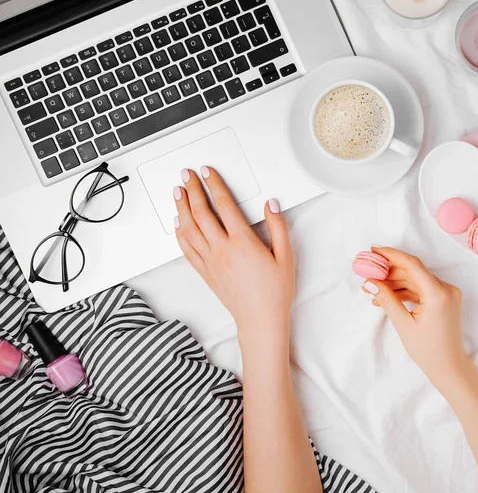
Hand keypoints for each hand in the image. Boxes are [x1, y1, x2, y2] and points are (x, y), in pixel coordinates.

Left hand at [173, 166, 294, 356]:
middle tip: (186, 174)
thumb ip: (278, 227)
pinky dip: (179, 233)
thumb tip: (271, 205)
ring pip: (189, 229)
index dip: (214, 185)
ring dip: (181, 208)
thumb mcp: (286, 256)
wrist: (260, 320)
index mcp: (242, 242)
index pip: (224, 205)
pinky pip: (187, 249)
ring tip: (178, 192)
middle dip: (192, 190)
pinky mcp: (205, 272)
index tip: (207, 172)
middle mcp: (222, 250)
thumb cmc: (274, 292)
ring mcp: (211, 262)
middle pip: (201, 213)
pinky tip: (178, 223)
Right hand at [362, 247, 470, 394]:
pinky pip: (421, 288)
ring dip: (394, 281)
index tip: (373, 251)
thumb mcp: (403, 324)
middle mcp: (446, 288)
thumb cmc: (428, 350)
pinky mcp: (444, 298)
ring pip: (415, 279)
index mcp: (438, 294)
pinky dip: (404, 291)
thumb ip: (387, 299)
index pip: (412, 265)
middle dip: (389, 270)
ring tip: (372, 288)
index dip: (391, 255)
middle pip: (413, 271)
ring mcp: (447, 293)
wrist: (450, 367)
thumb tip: (370, 282)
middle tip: (368, 271)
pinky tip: (386, 296)